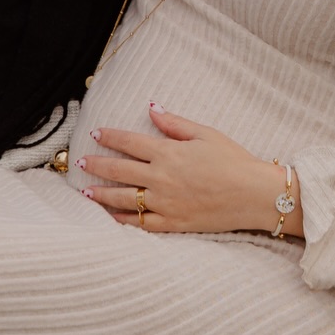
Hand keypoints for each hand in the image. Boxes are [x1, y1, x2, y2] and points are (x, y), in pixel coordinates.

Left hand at [78, 102, 302, 236]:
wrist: (254, 195)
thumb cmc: (234, 160)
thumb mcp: (205, 134)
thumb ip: (175, 124)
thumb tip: (151, 110)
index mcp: (168, 153)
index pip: (129, 142)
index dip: (109, 137)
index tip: (95, 134)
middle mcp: (161, 178)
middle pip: (119, 170)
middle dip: (96, 165)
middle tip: (80, 162)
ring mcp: (165, 203)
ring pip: (124, 198)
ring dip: (101, 194)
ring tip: (86, 190)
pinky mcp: (173, 223)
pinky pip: (141, 224)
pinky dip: (124, 220)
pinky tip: (111, 217)